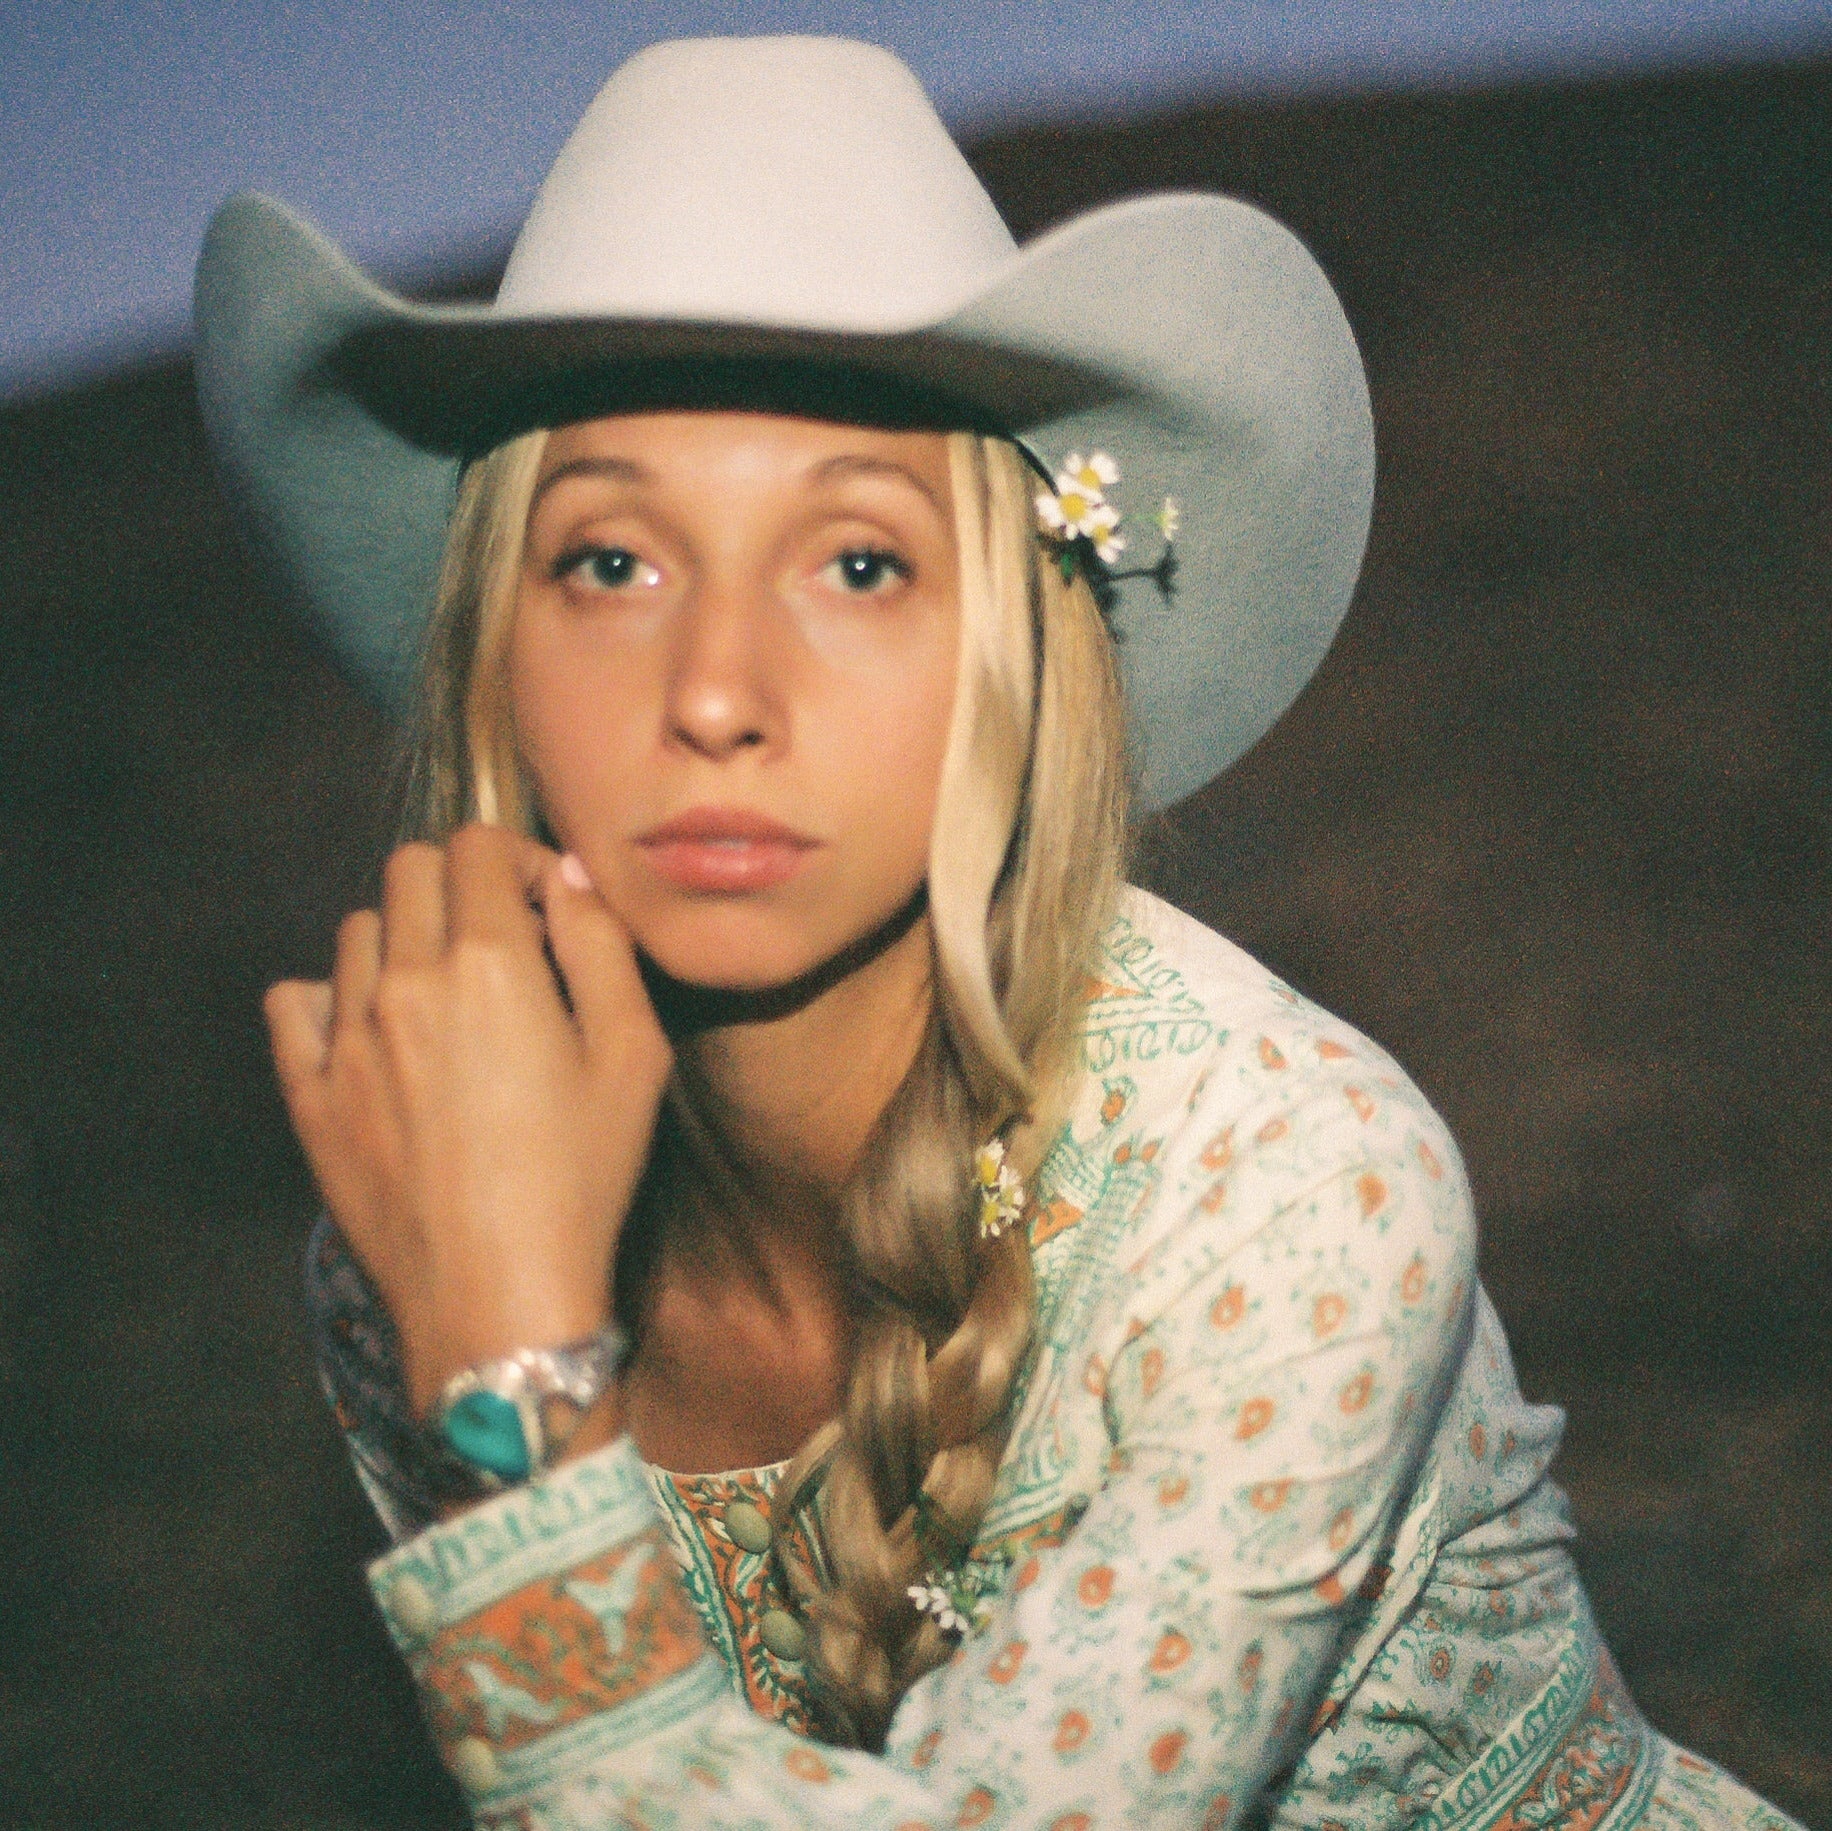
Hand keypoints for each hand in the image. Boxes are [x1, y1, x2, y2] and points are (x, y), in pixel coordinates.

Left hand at [265, 824, 671, 1415]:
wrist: (497, 1298)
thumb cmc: (582, 1178)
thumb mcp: (633, 1058)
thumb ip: (603, 947)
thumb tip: (567, 876)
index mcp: (489, 964)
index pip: (478, 846)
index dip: (520, 859)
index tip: (547, 909)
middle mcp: (405, 981)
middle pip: (409, 869)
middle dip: (460, 884)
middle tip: (501, 944)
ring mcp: (346, 1038)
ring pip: (356, 930)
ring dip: (404, 937)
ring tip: (445, 997)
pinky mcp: (309, 1093)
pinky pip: (294, 1002)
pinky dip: (330, 994)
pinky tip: (375, 1032)